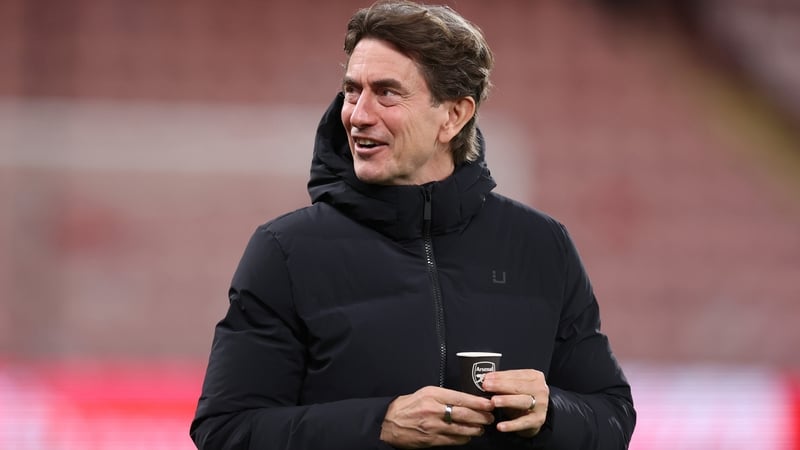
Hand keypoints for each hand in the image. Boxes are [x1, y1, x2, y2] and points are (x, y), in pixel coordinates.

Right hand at [379, 386, 494, 447]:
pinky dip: (464, 438)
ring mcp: (433, 426)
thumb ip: (444, 396)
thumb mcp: (425, 393)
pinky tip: (468, 436)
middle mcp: (434, 410)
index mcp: (433, 395)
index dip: (477, 402)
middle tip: (490, 417)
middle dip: (481, 416)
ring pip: (462, 429)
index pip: (461, 398)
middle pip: (465, 414)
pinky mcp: (432, 440)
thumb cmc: (408, 406)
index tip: (488, 404)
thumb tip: (465, 400)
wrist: (389, 422)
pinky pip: (453, 440)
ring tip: (482, 428)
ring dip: (475, 429)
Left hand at [481, 369, 548, 437]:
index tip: (487, 377)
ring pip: (522, 402)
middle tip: (486, 386)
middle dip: (500, 386)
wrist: (534, 415)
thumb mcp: (515, 386)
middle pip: (519, 387)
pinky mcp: (538, 420)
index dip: (500, 376)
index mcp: (535, 377)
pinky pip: (523, 422)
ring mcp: (541, 406)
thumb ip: (503, 381)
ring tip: (494, 401)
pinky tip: (500, 426)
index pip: (516, 374)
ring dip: (507, 401)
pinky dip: (511, 425)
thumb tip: (487, 379)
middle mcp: (540, 390)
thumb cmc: (521, 397)